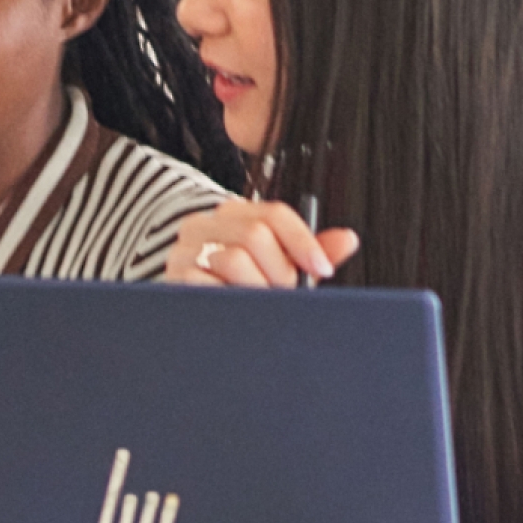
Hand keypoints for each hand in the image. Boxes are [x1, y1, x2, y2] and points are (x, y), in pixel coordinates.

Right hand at [163, 200, 359, 287]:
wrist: (192, 306)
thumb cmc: (241, 284)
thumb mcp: (277, 265)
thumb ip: (308, 252)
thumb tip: (348, 239)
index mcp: (234, 214)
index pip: (274, 214)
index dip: (303, 242)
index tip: (322, 268)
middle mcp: (206, 224)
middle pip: (256, 234)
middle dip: (279, 270)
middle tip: (282, 292)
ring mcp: (186, 249)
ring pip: (234, 259)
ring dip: (255, 288)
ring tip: (257, 302)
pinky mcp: (174, 276)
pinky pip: (209, 284)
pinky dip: (230, 299)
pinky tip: (235, 308)